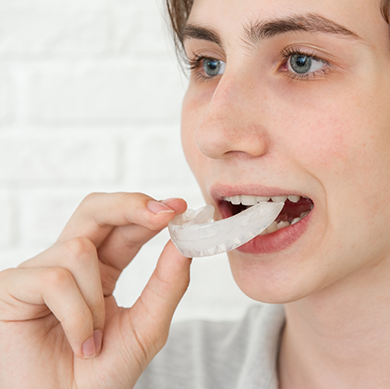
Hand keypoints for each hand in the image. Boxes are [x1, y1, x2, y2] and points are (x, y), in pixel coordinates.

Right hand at [0, 192, 190, 388]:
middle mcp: (70, 265)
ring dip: (95, 300)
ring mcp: (40, 273)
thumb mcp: (146, 328)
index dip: (148, 211)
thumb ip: (166, 285)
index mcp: (102, 269)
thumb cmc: (100, 376)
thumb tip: (184, 244)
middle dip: (129, 206)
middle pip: (94, 210)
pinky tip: (79, 343)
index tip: (179, 207)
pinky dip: (76, 314)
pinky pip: (55, 279)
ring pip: (78, 250)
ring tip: (94, 340)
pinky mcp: (13, 287)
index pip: (123, 226)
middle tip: (164, 214)